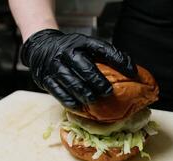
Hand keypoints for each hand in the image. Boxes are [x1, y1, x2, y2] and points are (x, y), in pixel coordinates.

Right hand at [21, 29, 136, 107]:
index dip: (119, 60)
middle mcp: (67, 52)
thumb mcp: (85, 47)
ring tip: (94, 100)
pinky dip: (69, 100)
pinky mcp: (45, 78)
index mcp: (81, 42)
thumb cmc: (70, 51)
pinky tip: (79, 106)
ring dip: (84, 93)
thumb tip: (130, 72)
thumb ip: (103, 56)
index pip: (103, 49)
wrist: (40, 48)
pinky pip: (57, 91)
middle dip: (98, 81)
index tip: (132, 72)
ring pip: (71, 81)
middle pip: (84, 67)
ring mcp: (54, 65)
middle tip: (109, 92)